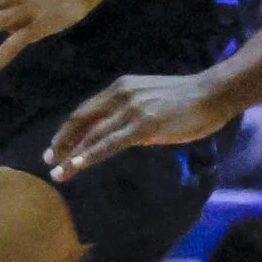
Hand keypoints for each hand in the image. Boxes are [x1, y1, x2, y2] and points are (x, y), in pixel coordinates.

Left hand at [44, 71, 237, 180]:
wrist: (212, 94)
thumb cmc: (188, 101)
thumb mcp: (151, 102)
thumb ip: (132, 116)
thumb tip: (118, 136)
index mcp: (121, 88)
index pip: (85, 111)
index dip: (67, 131)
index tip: (55, 148)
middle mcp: (120, 94)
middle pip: (81, 121)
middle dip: (62, 143)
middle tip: (49, 161)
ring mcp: (131, 109)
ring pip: (92, 135)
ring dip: (72, 155)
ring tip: (59, 173)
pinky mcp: (143, 124)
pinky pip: (110, 143)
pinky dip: (91, 155)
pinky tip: (79, 165)